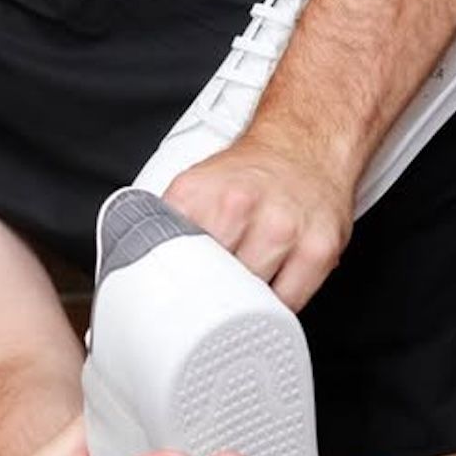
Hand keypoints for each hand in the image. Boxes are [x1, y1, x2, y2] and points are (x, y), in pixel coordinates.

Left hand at [163, 140, 354, 311]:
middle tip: (209, 297)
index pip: (169, 261)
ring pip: (249, 300)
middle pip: (209, 286)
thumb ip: (166, 227)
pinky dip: (276, 309)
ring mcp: (282, 229)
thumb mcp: (194, 189)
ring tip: (244, 285)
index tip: (167, 308)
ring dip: (244, 304)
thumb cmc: (249, 177)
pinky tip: (271, 289)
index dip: (168, 291)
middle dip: (207, 299)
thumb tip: (137, 272)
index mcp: (198, 195)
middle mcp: (239, 206)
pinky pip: (287, 304)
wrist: (304, 146)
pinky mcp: (319, 250)